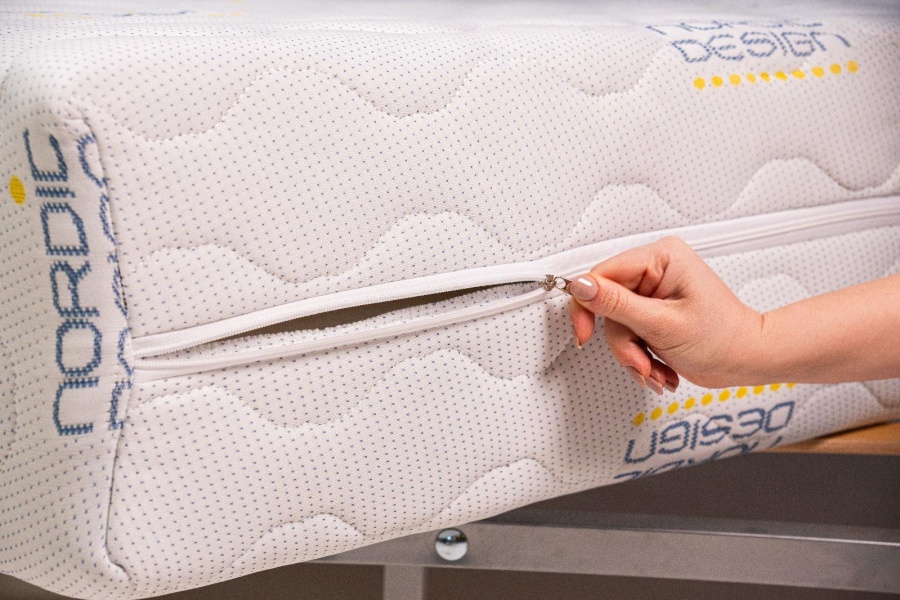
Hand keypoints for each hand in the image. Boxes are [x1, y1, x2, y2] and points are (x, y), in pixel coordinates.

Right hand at [567, 236, 762, 393]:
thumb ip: (616, 304)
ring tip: (655, 370)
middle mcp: (656, 270)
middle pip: (607, 305)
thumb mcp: (662, 324)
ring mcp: (653, 293)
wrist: (746, 361)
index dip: (588, 306)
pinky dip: (640, 357)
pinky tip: (659, 367)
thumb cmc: (723, 339)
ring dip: (632, 355)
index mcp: (661, 258)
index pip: (603, 274)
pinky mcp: (652, 313)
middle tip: (640, 361)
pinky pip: (627, 334)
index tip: (585, 334)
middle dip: (623, 343)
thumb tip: (580, 286)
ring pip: (616, 326)